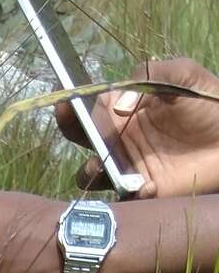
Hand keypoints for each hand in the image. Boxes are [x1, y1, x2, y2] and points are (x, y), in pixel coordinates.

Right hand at [56, 57, 218, 197]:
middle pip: (84, 137)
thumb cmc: (209, 104)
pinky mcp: (141, 192)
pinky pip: (121, 198)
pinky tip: (148, 185)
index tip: (67, 101)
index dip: (75, 103)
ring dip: (93, 169)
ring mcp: (128, 166)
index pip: (92, 104)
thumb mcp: (183, 75)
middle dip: (73, 129)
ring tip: (104, 165)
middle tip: (77, 124)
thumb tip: (118, 106)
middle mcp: (121, 138)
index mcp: (126, 108)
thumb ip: (151, 75)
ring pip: (93, 172)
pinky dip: (127, 193)